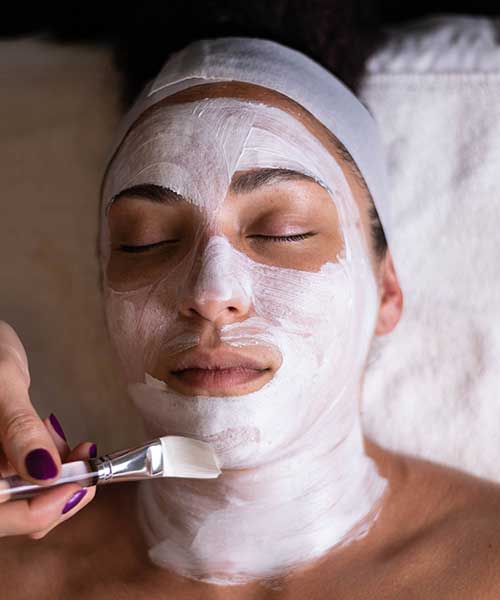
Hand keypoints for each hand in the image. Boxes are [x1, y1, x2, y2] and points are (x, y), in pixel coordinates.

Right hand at [0, 321, 96, 538]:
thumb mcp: (2, 386)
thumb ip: (18, 428)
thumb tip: (45, 472)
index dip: (37, 513)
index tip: (79, 485)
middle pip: (14, 515)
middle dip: (58, 495)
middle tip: (87, 466)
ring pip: (25, 498)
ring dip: (59, 479)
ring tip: (75, 446)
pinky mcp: (3, 460)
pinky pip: (28, 476)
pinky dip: (51, 465)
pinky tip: (57, 440)